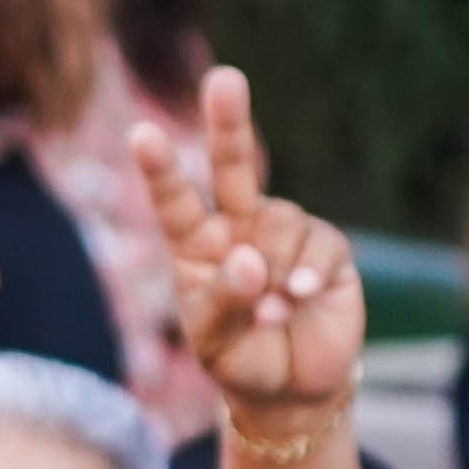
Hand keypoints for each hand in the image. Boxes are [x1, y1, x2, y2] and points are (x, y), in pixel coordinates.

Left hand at [138, 65, 361, 428]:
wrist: (290, 389)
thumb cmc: (239, 358)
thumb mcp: (216, 340)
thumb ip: (225, 300)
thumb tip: (251, 258)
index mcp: (196, 246)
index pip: (175, 202)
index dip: (162, 170)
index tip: (142, 135)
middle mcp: (239, 228)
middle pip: (233, 167)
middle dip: (230, 124)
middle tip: (224, 80)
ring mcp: (283, 233)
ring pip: (280, 222)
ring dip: (274, 271)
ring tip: (271, 314)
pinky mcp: (327, 249)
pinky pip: (319, 245)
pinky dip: (307, 273)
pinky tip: (299, 298)